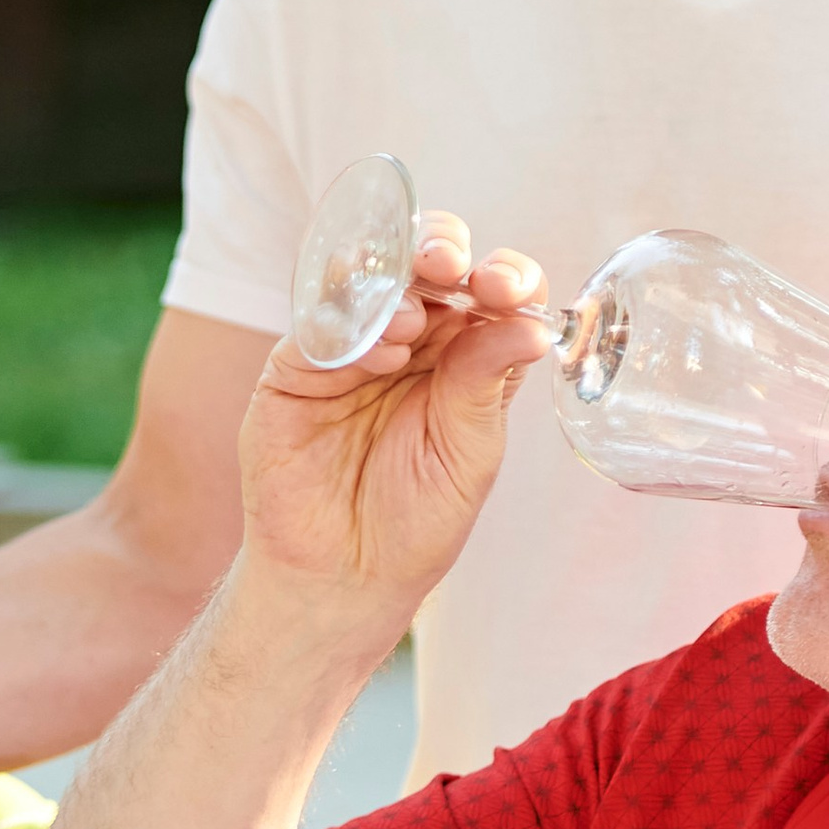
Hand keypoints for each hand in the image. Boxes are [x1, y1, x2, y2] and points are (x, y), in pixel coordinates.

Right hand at [238, 211, 551, 624]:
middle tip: (451, 265)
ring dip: (393, 283)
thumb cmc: (415, 521)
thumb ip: (486, 381)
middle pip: (425, 265)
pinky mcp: (295, 370)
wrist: (342, 578)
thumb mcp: (469, 452)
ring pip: (366, 280)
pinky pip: (318, 327)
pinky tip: (378, 352)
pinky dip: (351, 329)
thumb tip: (533, 323)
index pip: (489, 292)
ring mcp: (349, 350)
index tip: (510, 288)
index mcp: (462, 356)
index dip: (503, 275)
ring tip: (410, 318)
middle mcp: (408, 341)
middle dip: (440, 250)